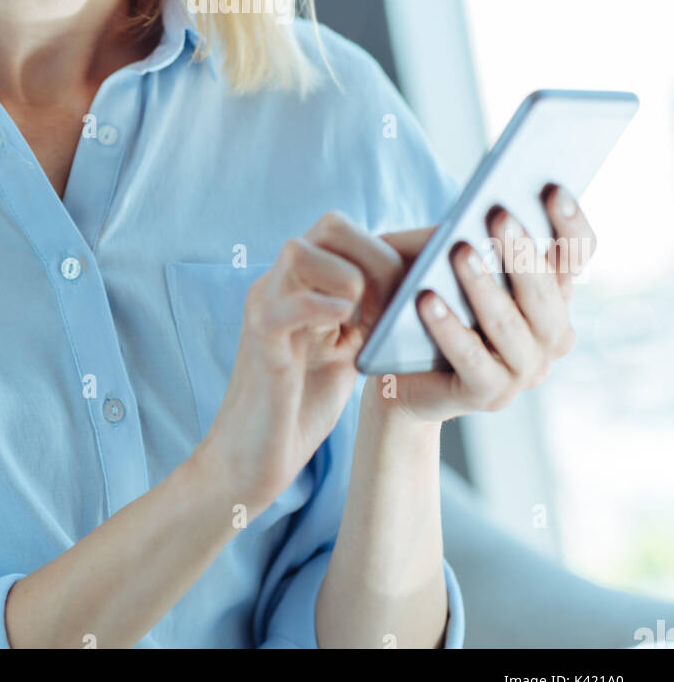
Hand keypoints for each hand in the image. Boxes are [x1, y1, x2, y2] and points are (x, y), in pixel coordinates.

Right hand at [201, 210, 410, 514]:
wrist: (253, 456)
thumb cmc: (302, 402)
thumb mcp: (348, 346)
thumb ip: (370, 312)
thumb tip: (422, 283)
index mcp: (301, 280)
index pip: (347, 229)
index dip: (394, 241)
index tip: (428, 266)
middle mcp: (279, 282)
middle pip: (330, 225)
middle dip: (377, 255)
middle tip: (395, 303)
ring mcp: (263, 304)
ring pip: (301, 250)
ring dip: (349, 277)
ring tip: (366, 320)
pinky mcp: (258, 337)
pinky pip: (288, 304)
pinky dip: (325, 310)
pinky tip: (346, 332)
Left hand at [371, 183, 595, 425]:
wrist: (396, 369)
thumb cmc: (426, 296)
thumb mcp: (446, 259)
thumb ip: (469, 236)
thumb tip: (481, 206)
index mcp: (552, 295)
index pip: (576, 257)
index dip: (569, 224)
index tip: (552, 188)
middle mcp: (549, 336)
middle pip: (545, 293)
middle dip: (522, 253)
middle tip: (499, 215)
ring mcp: (523, 371)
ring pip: (509, 325)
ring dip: (484, 287)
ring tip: (460, 252)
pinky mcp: (487, 396)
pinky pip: (470, 359)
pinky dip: (450, 328)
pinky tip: (427, 300)